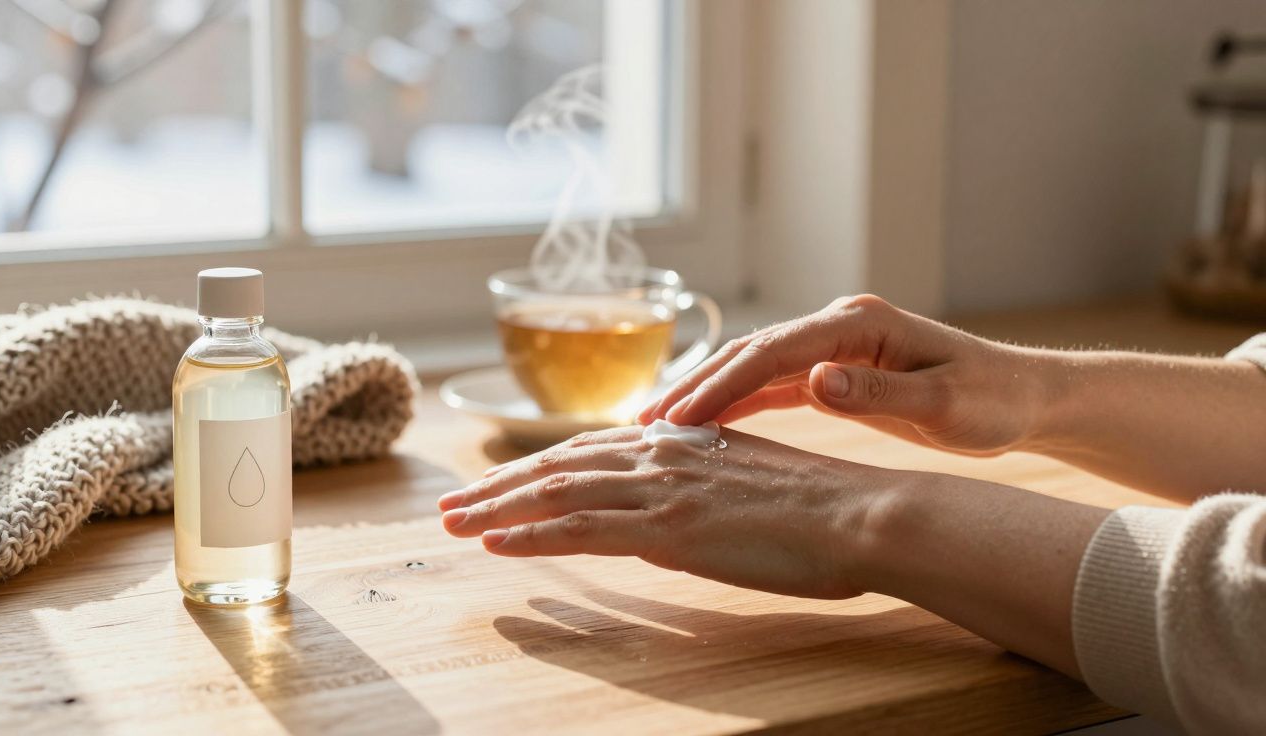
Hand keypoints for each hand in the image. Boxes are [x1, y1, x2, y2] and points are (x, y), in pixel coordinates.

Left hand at [437, 426, 902, 599]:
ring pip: (556, 492)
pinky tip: (494, 546)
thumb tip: (676, 502)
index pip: (589, 449)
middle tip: (451, 504)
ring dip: (496, 509)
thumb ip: (704, 482)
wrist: (859, 514)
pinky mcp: (668, 526)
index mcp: (681, 441)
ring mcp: (662, 488)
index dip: (537, 466)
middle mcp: (661, 454)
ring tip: (451, 525)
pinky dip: (530, 536)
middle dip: (498, 486)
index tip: (500, 483)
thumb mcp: (751, 482)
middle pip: (558, 464)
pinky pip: (581, 529)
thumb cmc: (820, 508)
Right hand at [638, 294, 1047, 455]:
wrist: (1023, 397)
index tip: (678, 420)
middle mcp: (838, 325)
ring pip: (753, 368)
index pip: (772, 352)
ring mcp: (834, 345)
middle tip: (643, 425)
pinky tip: (705, 428)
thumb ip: (880, 394)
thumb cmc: (992, 400)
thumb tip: (816, 382)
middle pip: (749, 353)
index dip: (720, 385)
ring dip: (707, 395)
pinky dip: (737, 403)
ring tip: (657, 428)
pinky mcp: (836, 369)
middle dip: (695, 387)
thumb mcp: (945, 404)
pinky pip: (773, 385)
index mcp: (858, 324)